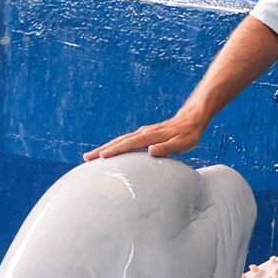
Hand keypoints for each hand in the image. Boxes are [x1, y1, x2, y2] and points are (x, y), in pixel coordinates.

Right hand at [84, 110, 206, 160]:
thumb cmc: (188, 134)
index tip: (100, 157)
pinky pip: (125, 141)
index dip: (114, 150)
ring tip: (91, 156)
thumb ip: (166, 147)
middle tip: (86, 158)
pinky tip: (109, 152)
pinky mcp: (144, 134)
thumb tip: (151, 151)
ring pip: (120, 140)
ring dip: (105, 148)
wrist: (191, 119)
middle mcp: (143, 133)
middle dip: (102, 150)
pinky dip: (114, 146)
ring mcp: (142, 133)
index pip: (128, 144)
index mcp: (150, 136)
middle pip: (119, 141)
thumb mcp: (181, 143)